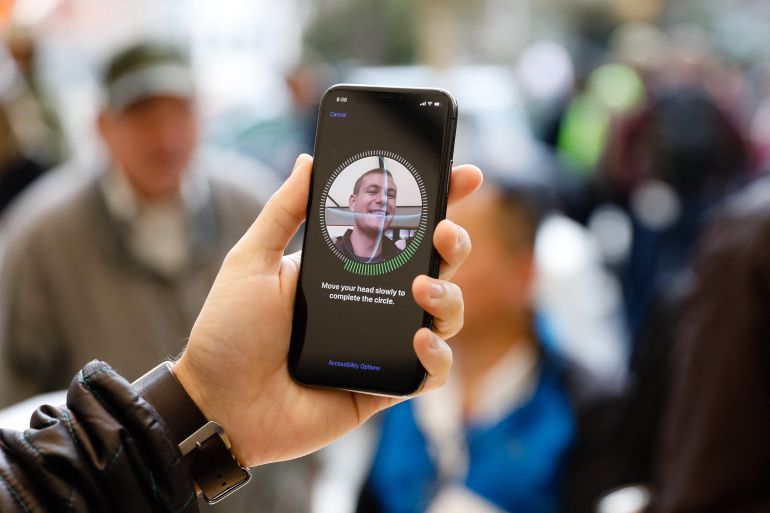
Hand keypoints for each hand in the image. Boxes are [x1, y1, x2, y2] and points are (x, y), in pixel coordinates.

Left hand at [173, 154, 481, 465]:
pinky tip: (419, 340)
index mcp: (345, 267)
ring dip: (448, 296)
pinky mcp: (384, 387)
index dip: (437, 201)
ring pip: (444, 316)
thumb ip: (283, 211)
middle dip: (454, 243)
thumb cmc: (229, 333)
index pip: (399, 229)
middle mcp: (371, 302)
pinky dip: (436, 357)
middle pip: (435, 267)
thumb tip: (308, 160)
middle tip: (445, 232)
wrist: (218, 405)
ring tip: (422, 289)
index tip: (464, 175)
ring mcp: (381, 345)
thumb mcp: (251, 261)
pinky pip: (429, 373)